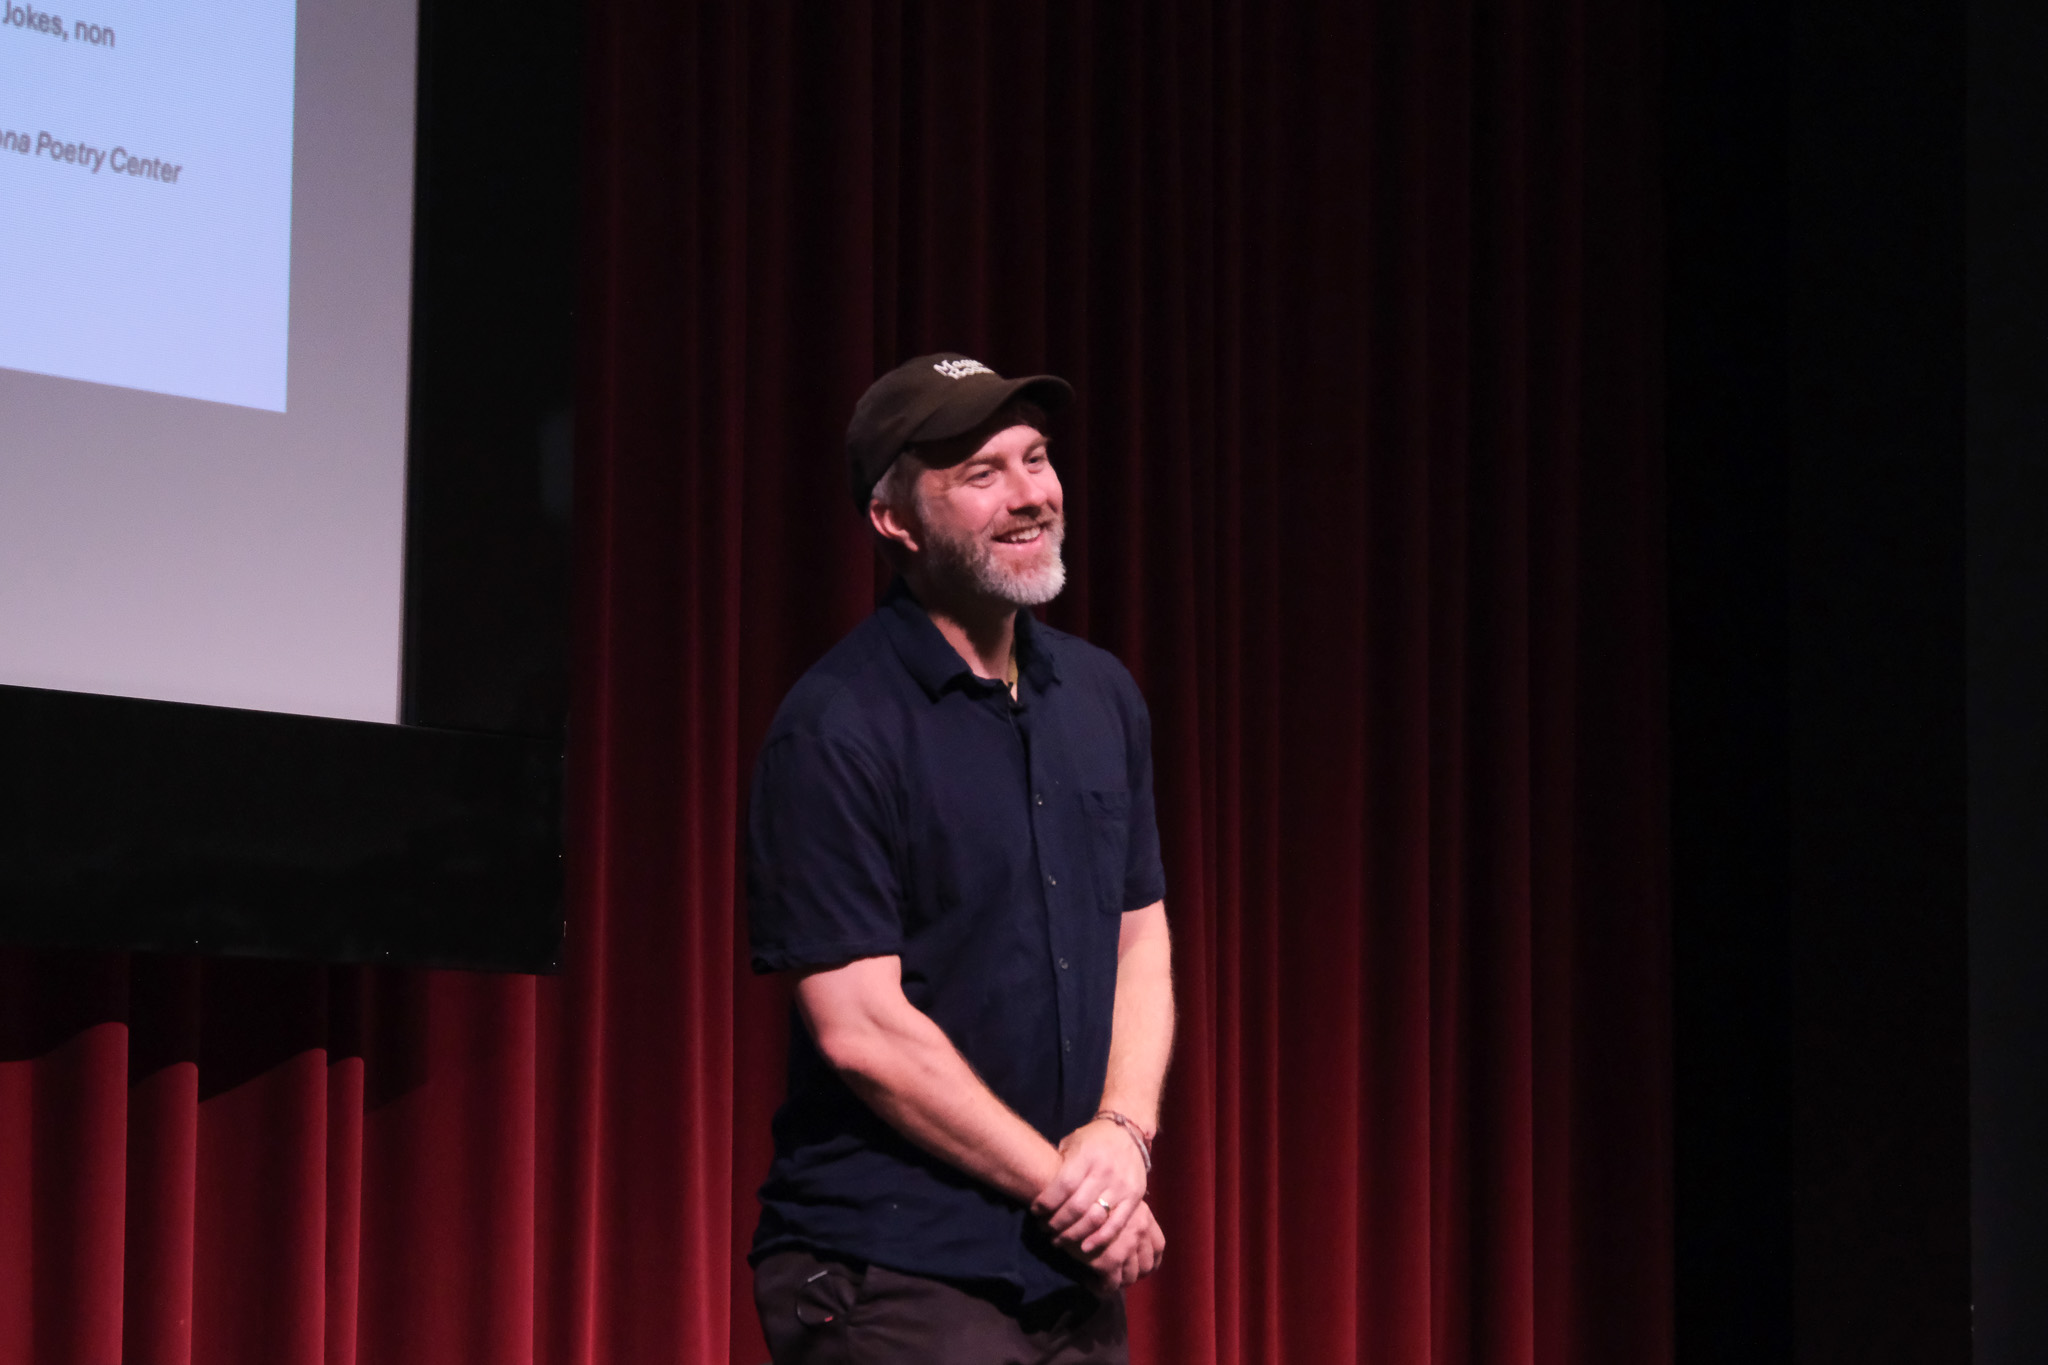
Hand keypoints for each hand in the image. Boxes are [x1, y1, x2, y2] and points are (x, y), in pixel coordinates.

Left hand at [1030, 1118, 1148, 1257]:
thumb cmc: (1092, 1140)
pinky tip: (1084, 1247)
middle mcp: (1105, 1170)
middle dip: (1057, 1223)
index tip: (1035, 1211)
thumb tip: (1038, 1192)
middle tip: (1045, 1230)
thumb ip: (1060, 1166)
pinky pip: (1116, 1224)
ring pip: (1095, 1218)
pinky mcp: (1135, 1197)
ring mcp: (1122, 1185)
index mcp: (1086, 1155)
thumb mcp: (1072, 1143)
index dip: (1046, 1203)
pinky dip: (1099, 1239)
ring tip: (1060, 1240)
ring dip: (1074, 1234)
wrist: (1127, 1132)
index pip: (1063, 1186)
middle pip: (1077, 1206)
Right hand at [1082, 1199, 1165, 1291]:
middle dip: (1134, 1273)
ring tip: (1105, 1277)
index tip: (1139, 1264)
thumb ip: (1128, 1218)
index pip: (1159, 1246)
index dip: (1151, 1259)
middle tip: (1119, 1273)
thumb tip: (1133, 1240)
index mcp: (1144, 1216)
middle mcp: (1139, 1231)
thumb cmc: (1088, 1199)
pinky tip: (1092, 1281)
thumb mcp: (1115, 1203)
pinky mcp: (1109, 1261)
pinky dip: (1103, 1287)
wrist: (1068, 1200)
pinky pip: (1112, 1285)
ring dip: (1119, 1280)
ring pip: (1130, 1277)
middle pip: (1146, 1265)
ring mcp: (1126, 1247)